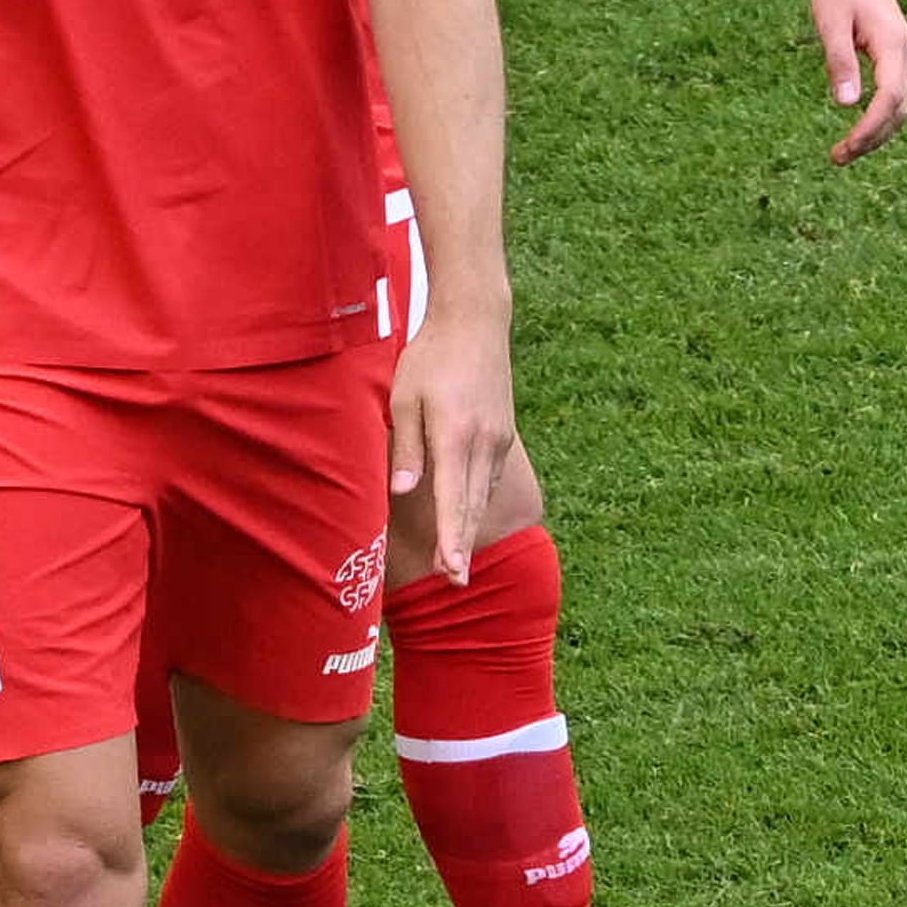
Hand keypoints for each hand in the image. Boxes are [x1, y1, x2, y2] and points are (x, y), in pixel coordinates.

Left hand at [388, 305, 517, 586]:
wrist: (476, 323)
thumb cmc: (430, 358)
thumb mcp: (405, 397)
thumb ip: (405, 446)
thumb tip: (404, 491)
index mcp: (457, 436)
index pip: (452, 499)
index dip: (450, 538)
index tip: (451, 569)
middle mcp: (484, 444)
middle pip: (471, 505)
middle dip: (461, 545)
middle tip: (454, 583)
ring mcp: (499, 440)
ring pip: (483, 494)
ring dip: (470, 528)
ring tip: (457, 563)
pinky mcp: (503, 435)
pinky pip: (489, 477)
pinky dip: (478, 502)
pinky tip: (467, 517)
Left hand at [813, 0, 906, 162]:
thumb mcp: (831, 23)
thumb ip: (839, 61)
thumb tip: (845, 103)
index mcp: (893, 44)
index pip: (890, 97)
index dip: (870, 127)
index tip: (847, 147)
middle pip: (898, 108)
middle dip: (872, 137)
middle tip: (838, 157)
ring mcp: (906, 55)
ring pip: (899, 105)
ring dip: (876, 132)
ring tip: (843, 152)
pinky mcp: (897, 57)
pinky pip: (895, 95)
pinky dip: (880, 117)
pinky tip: (858, 131)